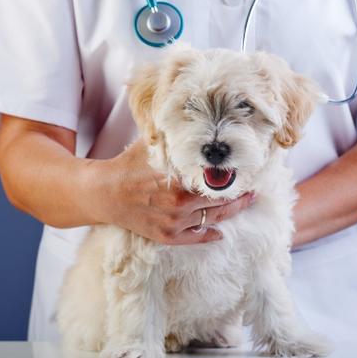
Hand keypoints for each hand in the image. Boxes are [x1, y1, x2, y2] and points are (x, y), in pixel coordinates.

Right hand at [94, 139, 254, 244]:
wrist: (103, 193)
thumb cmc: (129, 165)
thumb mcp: (153, 145)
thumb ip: (176, 136)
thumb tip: (198, 119)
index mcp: (179, 181)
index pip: (217, 180)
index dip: (233, 177)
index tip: (246, 171)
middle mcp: (179, 204)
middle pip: (220, 201)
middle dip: (238, 195)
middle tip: (253, 189)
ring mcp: (173, 223)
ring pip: (212, 219)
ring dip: (231, 212)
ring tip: (245, 203)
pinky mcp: (166, 236)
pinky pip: (195, 238)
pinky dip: (210, 235)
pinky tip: (221, 232)